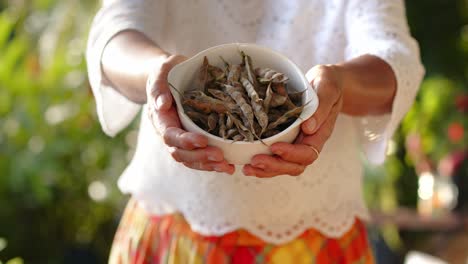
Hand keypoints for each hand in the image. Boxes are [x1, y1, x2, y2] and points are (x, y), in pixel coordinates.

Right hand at [147, 54, 234, 173]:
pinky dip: (213, 164)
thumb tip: (162, 104)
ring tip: (227, 167)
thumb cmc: (167, 71)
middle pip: (180, 153)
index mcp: (161, 118)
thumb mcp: (161, 71)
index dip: (186, 141)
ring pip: (191, 159)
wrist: (171, 76)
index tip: (203, 140)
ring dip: (208, 165)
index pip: (170, 135)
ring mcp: (181, 139)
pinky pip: (200, 156)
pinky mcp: (193, 140)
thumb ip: (159, 86)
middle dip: (200, 156)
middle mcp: (169, 132)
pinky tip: (228, 166)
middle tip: (220, 156)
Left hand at [243, 65, 342, 176]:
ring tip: (247, 168)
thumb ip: (321, 108)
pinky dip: (262, 163)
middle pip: (294, 165)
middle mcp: (307, 143)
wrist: (324, 82)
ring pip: (283, 165)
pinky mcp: (285, 139)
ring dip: (265, 170)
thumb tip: (308, 128)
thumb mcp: (327, 89)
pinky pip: (275, 157)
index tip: (275, 147)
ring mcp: (296, 143)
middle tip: (255, 161)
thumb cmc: (327, 83)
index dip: (291, 154)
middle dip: (274, 166)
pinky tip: (247, 163)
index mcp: (320, 134)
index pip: (308, 153)